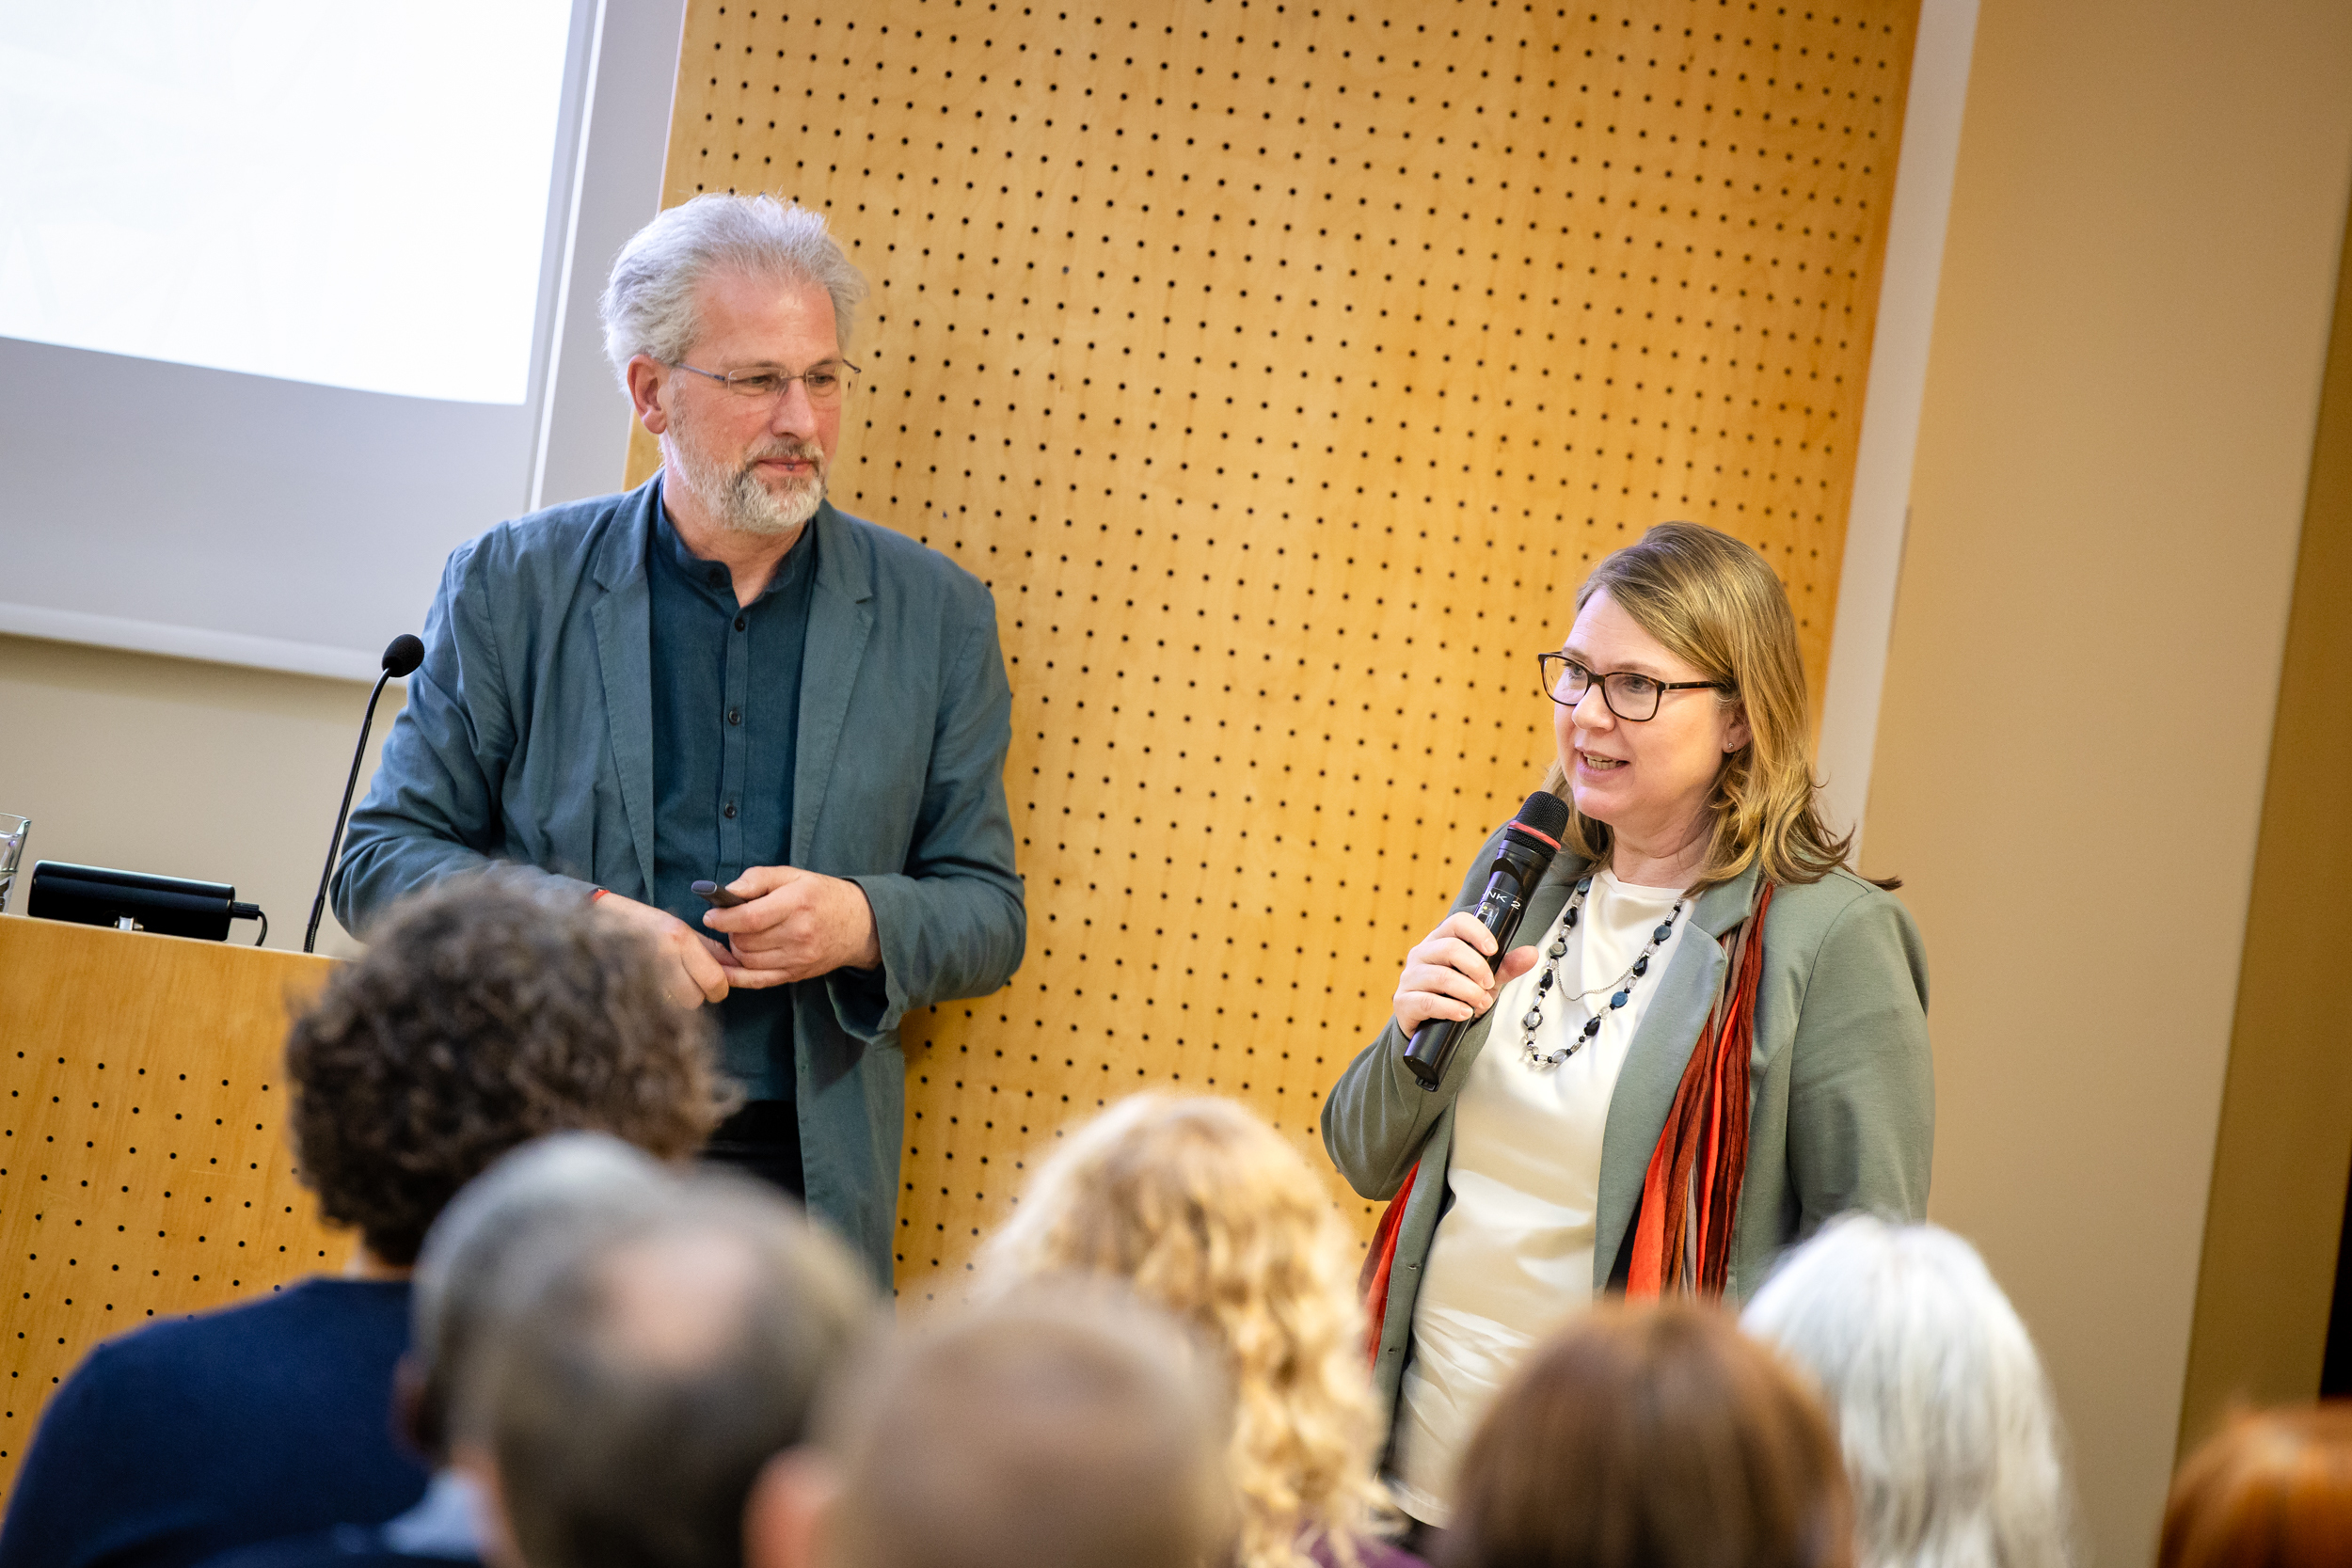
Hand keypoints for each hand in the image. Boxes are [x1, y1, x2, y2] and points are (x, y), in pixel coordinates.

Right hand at [590, 890, 733, 1006]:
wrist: (602, 921)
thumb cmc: (646, 923)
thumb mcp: (682, 929)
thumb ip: (711, 950)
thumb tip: (736, 968)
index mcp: (679, 938)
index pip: (714, 981)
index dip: (719, 989)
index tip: (716, 986)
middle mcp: (663, 956)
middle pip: (696, 1000)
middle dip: (699, 995)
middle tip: (691, 983)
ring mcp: (644, 973)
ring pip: (677, 1007)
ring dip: (679, 999)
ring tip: (671, 982)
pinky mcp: (630, 987)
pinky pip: (658, 1006)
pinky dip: (662, 1001)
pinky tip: (657, 986)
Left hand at [699, 866, 882, 987]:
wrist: (860, 926)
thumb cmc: (823, 896)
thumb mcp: (794, 875)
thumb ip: (758, 878)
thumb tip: (727, 891)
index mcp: (798, 903)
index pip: (750, 918)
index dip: (723, 918)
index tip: (710, 915)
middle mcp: (799, 934)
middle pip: (746, 941)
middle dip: (730, 932)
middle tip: (733, 922)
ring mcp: (798, 958)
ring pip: (747, 961)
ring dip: (736, 950)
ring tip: (743, 936)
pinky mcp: (796, 974)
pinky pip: (757, 981)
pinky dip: (737, 975)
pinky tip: (728, 965)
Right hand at [1391, 911, 1539, 1036]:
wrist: (1430, 1025)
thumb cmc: (1455, 994)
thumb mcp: (1484, 979)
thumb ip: (1505, 966)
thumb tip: (1531, 953)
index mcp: (1440, 941)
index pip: (1456, 923)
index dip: (1476, 933)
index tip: (1493, 949)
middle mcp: (1422, 954)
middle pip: (1449, 948)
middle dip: (1476, 967)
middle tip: (1489, 983)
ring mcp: (1410, 977)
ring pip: (1440, 976)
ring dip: (1467, 991)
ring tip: (1481, 1002)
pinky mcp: (1404, 1002)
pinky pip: (1427, 1001)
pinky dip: (1451, 1008)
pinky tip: (1464, 1013)